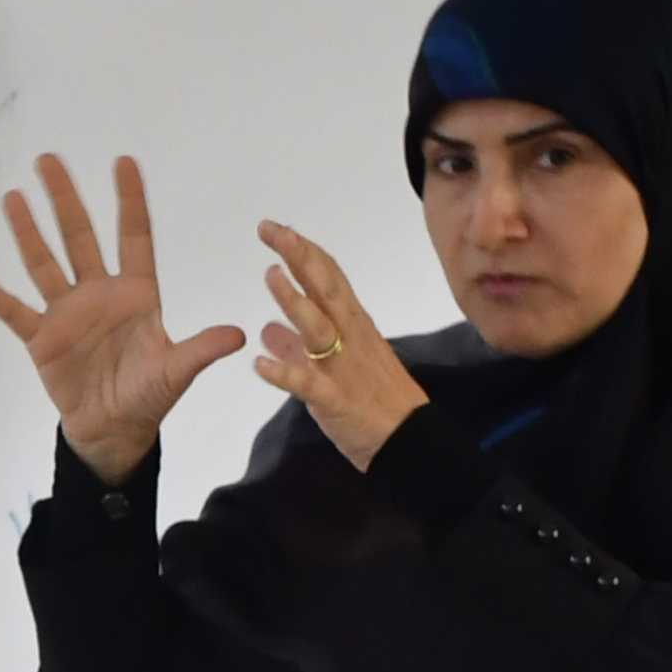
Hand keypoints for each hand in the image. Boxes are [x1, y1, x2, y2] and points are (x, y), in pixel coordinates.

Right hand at [0, 153, 243, 486]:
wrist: (114, 429)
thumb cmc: (148, 396)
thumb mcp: (177, 371)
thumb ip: (201, 349)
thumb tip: (240, 336)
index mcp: (137, 294)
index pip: (134, 237)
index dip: (129, 201)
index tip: (123, 161)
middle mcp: (98, 294)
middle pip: (80, 237)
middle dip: (65, 199)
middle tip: (48, 159)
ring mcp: (67, 314)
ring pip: (44, 263)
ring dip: (28, 232)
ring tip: (13, 197)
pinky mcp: (42, 339)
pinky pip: (15, 313)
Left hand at [249, 221, 429, 470]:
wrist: (411, 442)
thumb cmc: (376, 401)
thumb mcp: (334, 366)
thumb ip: (297, 347)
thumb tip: (267, 329)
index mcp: (351, 326)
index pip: (327, 279)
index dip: (302, 252)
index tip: (275, 229)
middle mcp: (350, 338)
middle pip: (325, 289)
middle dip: (298, 257)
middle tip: (270, 229)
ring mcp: (344, 367)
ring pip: (318, 328)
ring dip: (294, 301)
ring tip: (270, 276)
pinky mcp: (336, 400)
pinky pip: (309, 384)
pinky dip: (285, 373)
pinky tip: (260, 365)